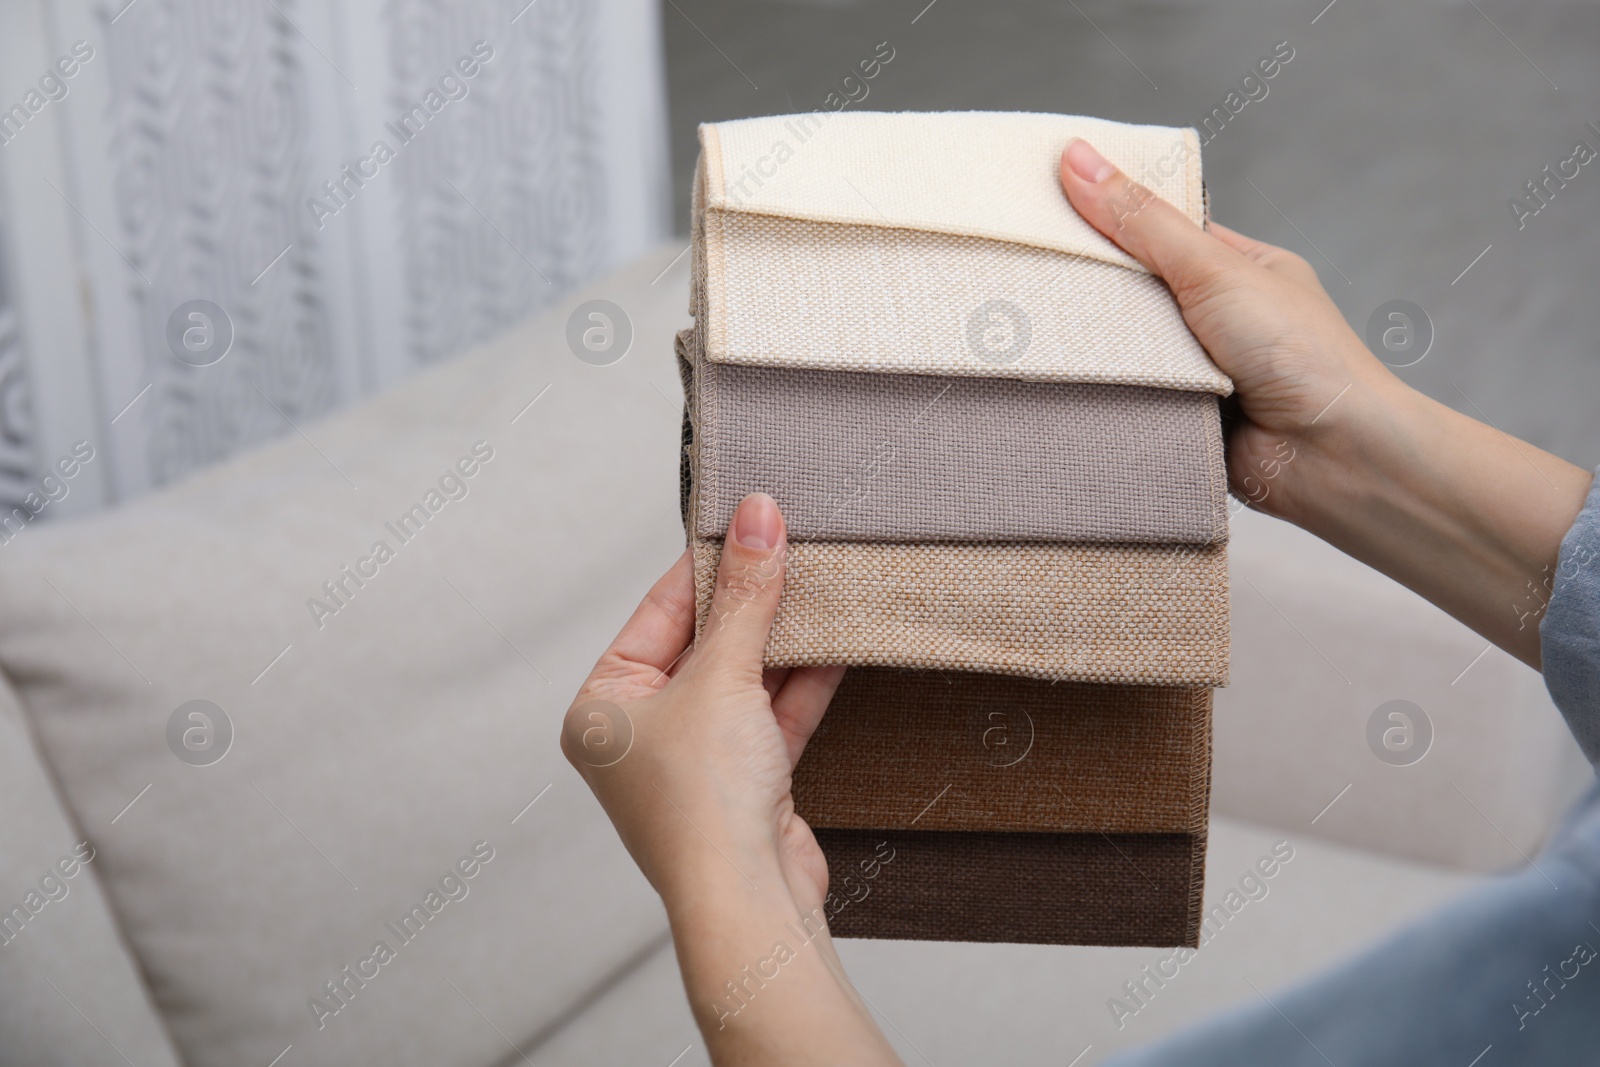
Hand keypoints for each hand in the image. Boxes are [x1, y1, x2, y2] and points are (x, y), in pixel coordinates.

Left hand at [562, 494, 899, 1064]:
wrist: (748, 900)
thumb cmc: (703, 803)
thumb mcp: (723, 676)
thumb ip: (747, 596)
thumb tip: (758, 514)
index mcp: (603, 706)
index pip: (660, 612)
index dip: (710, 564)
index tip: (750, 518)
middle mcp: (641, 733)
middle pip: (704, 643)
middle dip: (752, 600)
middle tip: (792, 542)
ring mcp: (695, 759)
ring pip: (743, 678)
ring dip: (783, 638)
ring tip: (822, 581)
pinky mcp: (745, 782)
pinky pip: (773, 713)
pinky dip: (802, 680)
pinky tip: (836, 638)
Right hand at [1058, 137, 1590, 665]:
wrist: (1329, 457)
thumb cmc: (1301, 354)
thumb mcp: (1214, 269)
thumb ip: (1142, 222)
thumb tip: (1080, 160)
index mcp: (1237, 267)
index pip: (1158, 229)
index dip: (1105, 216)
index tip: (1046, 203)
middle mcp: (1216, 317)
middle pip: (1132, 289)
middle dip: (1092, 286)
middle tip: (1027, 267)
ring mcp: (1195, 370)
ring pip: (1123, 346)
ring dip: (1097, 345)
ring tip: (1035, 325)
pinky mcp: (1175, 418)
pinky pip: (1124, 397)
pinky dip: (1104, 393)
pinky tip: (1065, 380)